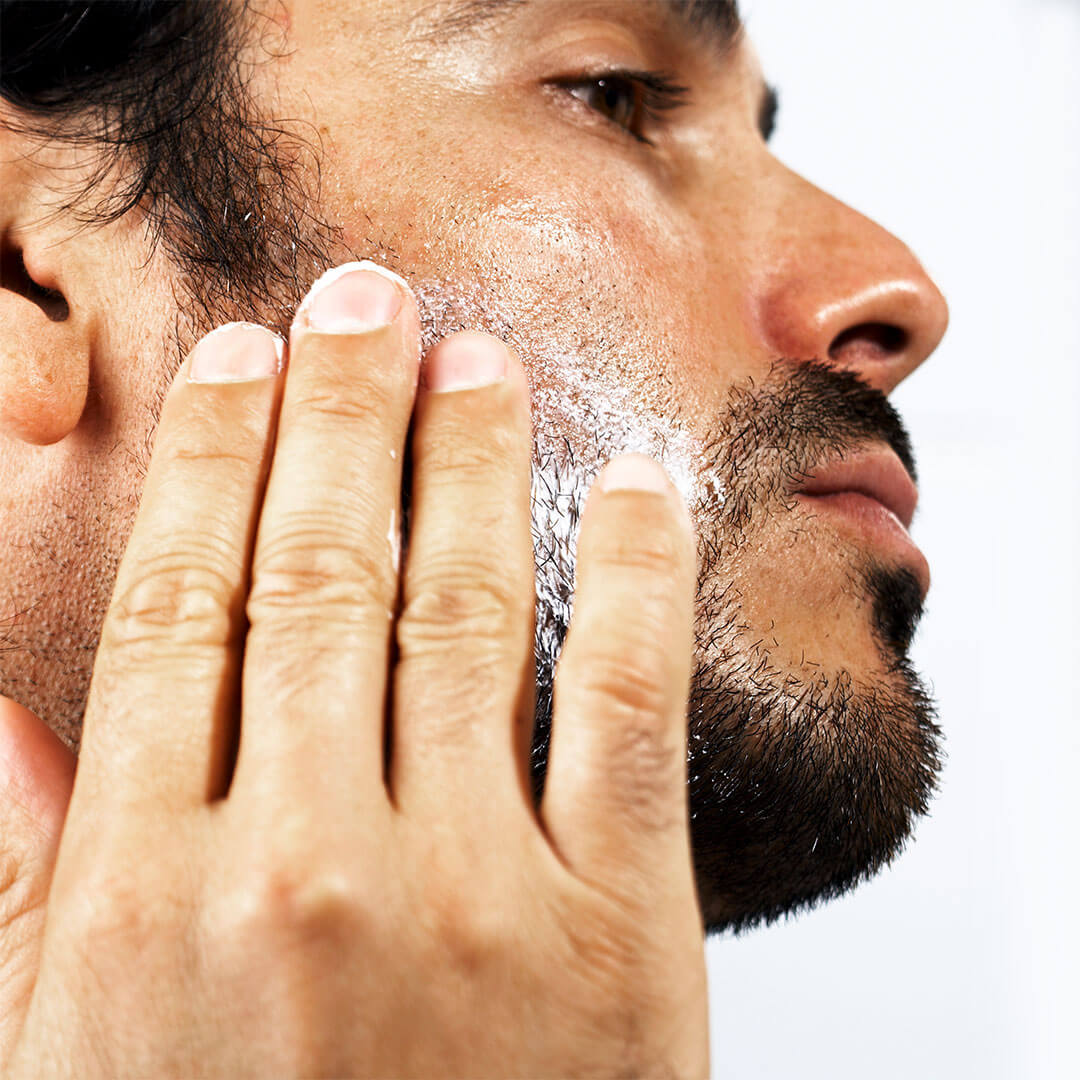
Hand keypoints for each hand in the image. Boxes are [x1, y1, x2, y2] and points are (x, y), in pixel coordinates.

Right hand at [4, 262, 706, 1077]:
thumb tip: (1, 706)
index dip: (210, 461)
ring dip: (470, 459)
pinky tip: (636, 479)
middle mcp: (305, 867)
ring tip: (476, 361)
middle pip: (316, 571)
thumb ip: (22, 877)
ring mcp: (474, 892)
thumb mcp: (62, 1053)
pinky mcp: (618, 928)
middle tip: (362, 299)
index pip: (176, 606)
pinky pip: (631, 703)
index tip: (240, 361)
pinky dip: (640, 573)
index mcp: (152, 889)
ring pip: (464, 609)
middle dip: (340, 412)